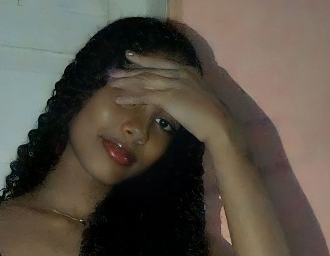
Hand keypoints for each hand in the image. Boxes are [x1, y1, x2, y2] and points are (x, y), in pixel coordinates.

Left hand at [108, 51, 236, 145]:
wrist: (218, 123)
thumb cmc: (210, 115)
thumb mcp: (196, 97)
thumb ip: (185, 93)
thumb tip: (175, 98)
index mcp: (187, 70)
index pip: (161, 63)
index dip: (144, 60)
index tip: (131, 57)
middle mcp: (179, 73)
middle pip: (149, 70)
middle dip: (129, 71)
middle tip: (113, 71)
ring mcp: (174, 84)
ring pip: (144, 81)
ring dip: (126, 82)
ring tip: (111, 84)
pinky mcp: (169, 97)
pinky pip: (145, 96)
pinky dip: (130, 97)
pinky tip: (119, 98)